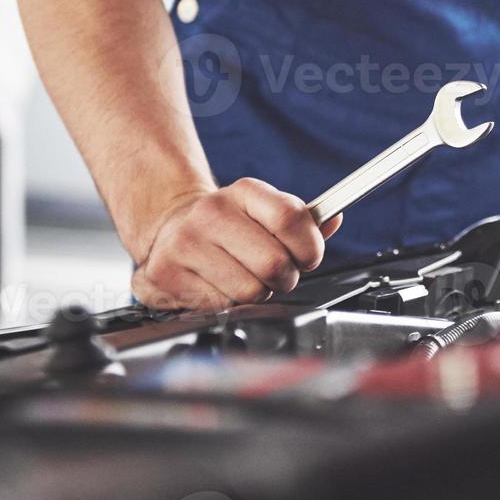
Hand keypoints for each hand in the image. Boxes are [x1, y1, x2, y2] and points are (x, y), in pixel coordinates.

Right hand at [130, 179, 341, 310]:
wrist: (172, 229)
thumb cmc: (230, 226)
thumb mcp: (265, 211)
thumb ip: (303, 220)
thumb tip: (334, 220)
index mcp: (245, 192)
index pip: (291, 218)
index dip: (310, 247)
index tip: (308, 257)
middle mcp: (212, 212)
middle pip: (275, 264)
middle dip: (284, 278)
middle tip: (274, 273)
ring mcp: (186, 243)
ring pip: (250, 292)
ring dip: (256, 294)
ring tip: (242, 277)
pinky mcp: (166, 273)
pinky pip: (221, 307)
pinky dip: (228, 304)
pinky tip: (217, 285)